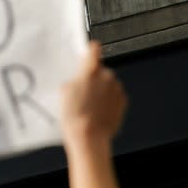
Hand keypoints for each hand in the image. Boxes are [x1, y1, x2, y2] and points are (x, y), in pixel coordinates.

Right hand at [61, 42, 126, 187]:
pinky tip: (98, 111)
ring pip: (108, 84)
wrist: (89, 137)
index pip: (94, 49)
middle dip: (94, 78)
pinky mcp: (123, 101)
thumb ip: (73, 80)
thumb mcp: (64, 93)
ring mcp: (116, 89)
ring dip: (101, 91)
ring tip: (90, 106)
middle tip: (83, 92)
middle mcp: (106, 76)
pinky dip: (108, 101)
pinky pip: (115, 96)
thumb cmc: (75, 117)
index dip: (91, 50)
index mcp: (90, 71)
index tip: (90, 50)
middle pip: (100, 70)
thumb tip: (77, 80)